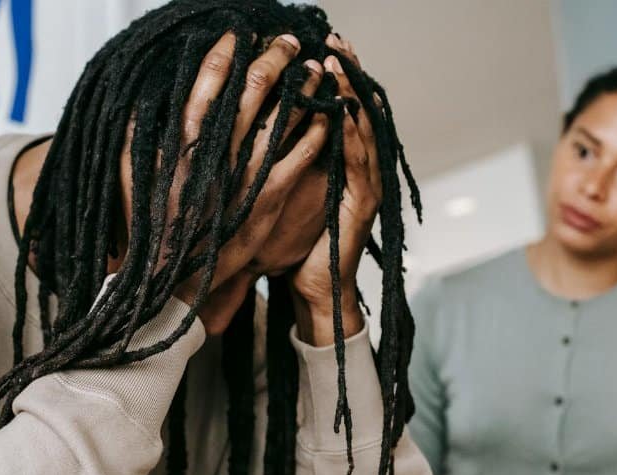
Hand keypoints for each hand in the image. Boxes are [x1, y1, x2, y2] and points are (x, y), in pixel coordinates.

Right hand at [118, 32, 330, 334]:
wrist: (176, 279)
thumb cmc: (153, 226)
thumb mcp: (135, 176)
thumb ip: (139, 136)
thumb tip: (143, 98)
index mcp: (183, 142)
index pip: (207, 83)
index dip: (227, 53)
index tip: (242, 34)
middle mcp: (217, 153)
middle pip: (252, 90)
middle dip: (274, 58)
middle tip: (290, 40)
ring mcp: (246, 175)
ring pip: (283, 117)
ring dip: (302, 88)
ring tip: (316, 69)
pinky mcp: (270, 199)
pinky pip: (301, 157)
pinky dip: (316, 132)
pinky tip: (328, 115)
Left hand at [288, 39, 382, 343]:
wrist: (311, 291)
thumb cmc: (292, 244)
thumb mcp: (282, 191)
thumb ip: (283, 158)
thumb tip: (254, 123)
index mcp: (337, 163)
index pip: (339, 109)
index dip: (333, 76)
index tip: (320, 43)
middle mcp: (356, 169)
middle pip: (356, 110)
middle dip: (347, 74)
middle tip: (336, 40)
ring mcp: (363, 187)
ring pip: (362, 130)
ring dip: (351, 96)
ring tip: (339, 64)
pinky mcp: (360, 207)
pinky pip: (357, 165)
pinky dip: (351, 136)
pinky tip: (342, 112)